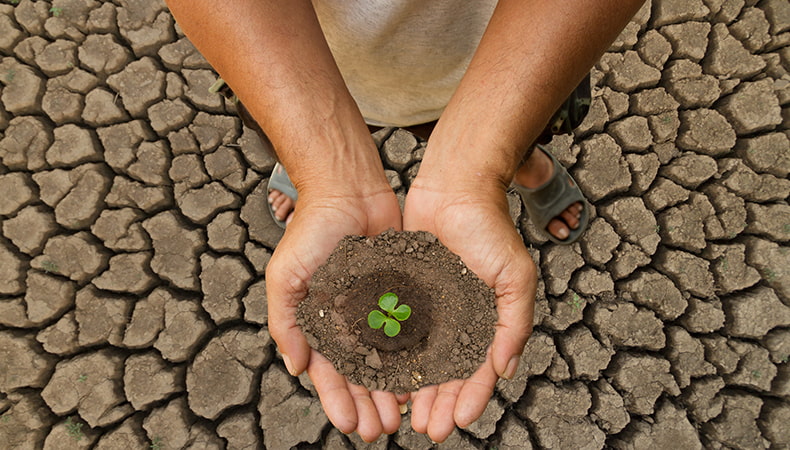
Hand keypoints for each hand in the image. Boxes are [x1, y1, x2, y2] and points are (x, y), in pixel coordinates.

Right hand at [266, 181, 406, 440]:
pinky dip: (415, 356)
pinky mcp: (402, 293)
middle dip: (368, 404)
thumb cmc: (311, 229)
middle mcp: (348, 321)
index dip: (337, 400)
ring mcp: (376, 309)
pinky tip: (423, 378)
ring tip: (403, 415)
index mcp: (318, 322)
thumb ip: (286, 322)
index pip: (328, 372)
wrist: (348, 189)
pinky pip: (410, 331)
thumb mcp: (286, 276)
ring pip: (387, 359)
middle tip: (381, 430)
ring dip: (392, 389)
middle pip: (359, 374)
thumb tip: (297, 367)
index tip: (349, 425)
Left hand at [402, 178, 536, 441]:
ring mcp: (430, 309)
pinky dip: (390, 357)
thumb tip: (506, 369)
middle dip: (439, 403)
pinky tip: (381, 378)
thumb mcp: (515, 276)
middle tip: (426, 429)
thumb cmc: (490, 227)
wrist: (454, 187)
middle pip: (448, 373)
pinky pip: (396, 332)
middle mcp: (458, 320)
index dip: (471, 398)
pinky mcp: (404, 294)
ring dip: (414, 389)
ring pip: (419, 359)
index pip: (480, 370)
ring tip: (404, 416)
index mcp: (487, 320)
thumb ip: (515, 323)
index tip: (457, 422)